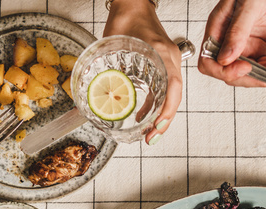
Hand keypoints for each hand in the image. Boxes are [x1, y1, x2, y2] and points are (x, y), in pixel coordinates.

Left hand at [104, 0, 181, 144]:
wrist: (133, 3)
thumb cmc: (126, 17)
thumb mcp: (113, 41)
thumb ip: (104, 65)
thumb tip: (91, 94)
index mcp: (163, 53)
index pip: (173, 86)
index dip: (167, 110)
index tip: (157, 125)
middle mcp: (171, 59)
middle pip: (174, 96)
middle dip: (164, 121)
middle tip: (151, 138)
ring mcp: (169, 62)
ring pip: (172, 96)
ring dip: (162, 117)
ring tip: (150, 134)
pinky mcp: (164, 65)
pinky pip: (166, 89)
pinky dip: (158, 106)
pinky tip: (146, 117)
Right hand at [198, 0, 265, 86]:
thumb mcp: (248, 6)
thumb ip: (237, 32)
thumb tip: (226, 58)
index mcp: (218, 29)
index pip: (209, 62)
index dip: (225, 71)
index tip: (244, 68)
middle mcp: (228, 39)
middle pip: (230, 72)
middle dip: (253, 76)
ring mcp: (244, 43)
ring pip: (250, 72)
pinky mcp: (260, 44)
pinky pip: (265, 64)